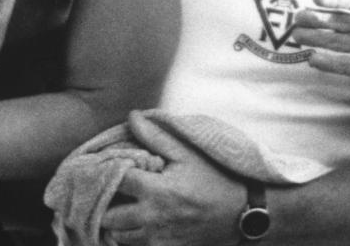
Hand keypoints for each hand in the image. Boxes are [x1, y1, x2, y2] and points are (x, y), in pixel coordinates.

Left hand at [100, 112, 243, 245]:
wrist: (244, 214)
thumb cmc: (216, 179)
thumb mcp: (188, 153)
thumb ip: (156, 136)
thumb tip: (132, 117)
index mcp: (155, 191)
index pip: (113, 181)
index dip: (107, 171)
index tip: (108, 165)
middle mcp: (152, 218)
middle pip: (108, 215)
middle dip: (105, 201)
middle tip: (111, 188)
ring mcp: (159, 239)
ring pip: (118, 235)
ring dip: (117, 221)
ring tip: (123, 205)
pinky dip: (131, 236)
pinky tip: (138, 222)